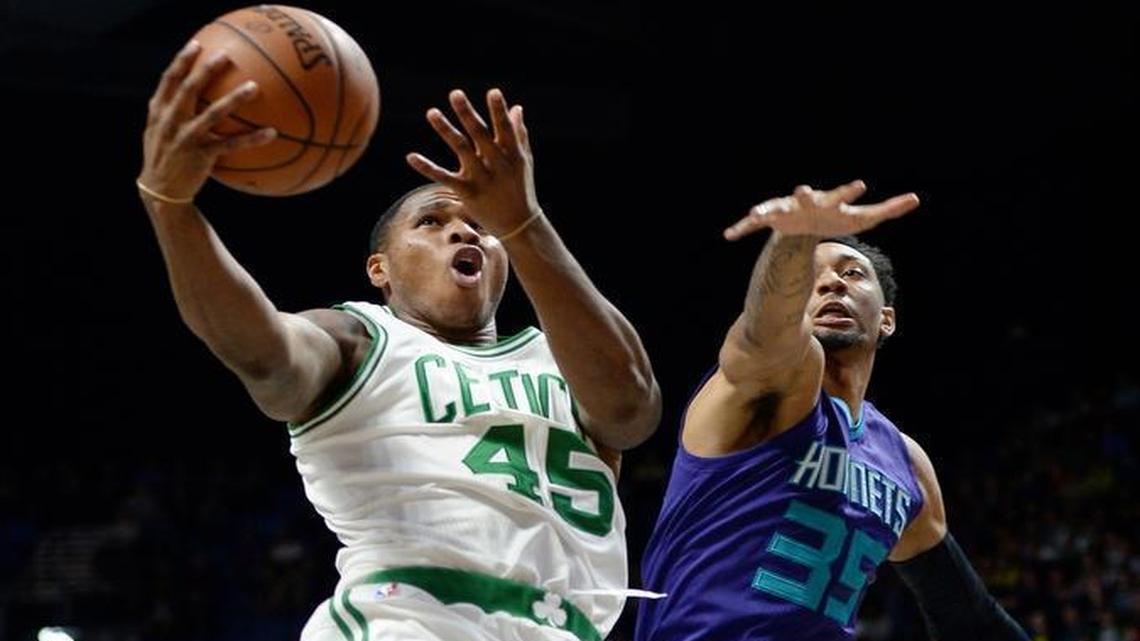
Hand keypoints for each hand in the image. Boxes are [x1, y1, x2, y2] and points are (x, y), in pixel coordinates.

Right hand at [138, 40, 275, 202]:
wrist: (161, 192)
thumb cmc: (165, 157)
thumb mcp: (160, 131)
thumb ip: (172, 111)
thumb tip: (191, 91)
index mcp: (159, 112)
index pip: (169, 80)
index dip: (182, 61)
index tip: (197, 45)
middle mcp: (170, 121)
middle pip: (189, 89)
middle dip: (207, 70)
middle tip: (226, 55)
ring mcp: (185, 138)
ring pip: (212, 114)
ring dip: (234, 99)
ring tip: (254, 87)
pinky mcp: (200, 156)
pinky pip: (231, 145)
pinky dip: (252, 139)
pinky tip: (272, 133)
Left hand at [407, 88, 538, 235]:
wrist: (518, 225)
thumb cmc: (521, 188)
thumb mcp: (524, 161)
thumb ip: (519, 134)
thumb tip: (516, 108)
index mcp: (512, 154)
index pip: (505, 128)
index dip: (499, 111)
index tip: (493, 92)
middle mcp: (496, 164)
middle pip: (479, 134)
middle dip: (467, 113)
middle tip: (455, 93)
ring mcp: (481, 178)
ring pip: (460, 149)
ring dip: (445, 130)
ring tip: (431, 112)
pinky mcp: (467, 192)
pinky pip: (443, 177)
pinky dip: (426, 167)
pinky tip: (410, 156)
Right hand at [724, 180, 919, 239]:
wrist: (806, 221)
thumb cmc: (836, 217)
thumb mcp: (864, 216)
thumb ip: (888, 208)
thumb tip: (916, 199)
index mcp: (828, 201)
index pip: (841, 195)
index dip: (850, 190)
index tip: (862, 184)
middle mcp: (805, 201)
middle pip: (805, 196)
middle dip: (804, 194)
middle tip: (803, 189)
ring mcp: (786, 209)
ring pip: (774, 207)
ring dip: (766, 209)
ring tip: (756, 213)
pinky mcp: (770, 219)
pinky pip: (752, 224)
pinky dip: (741, 228)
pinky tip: (728, 235)